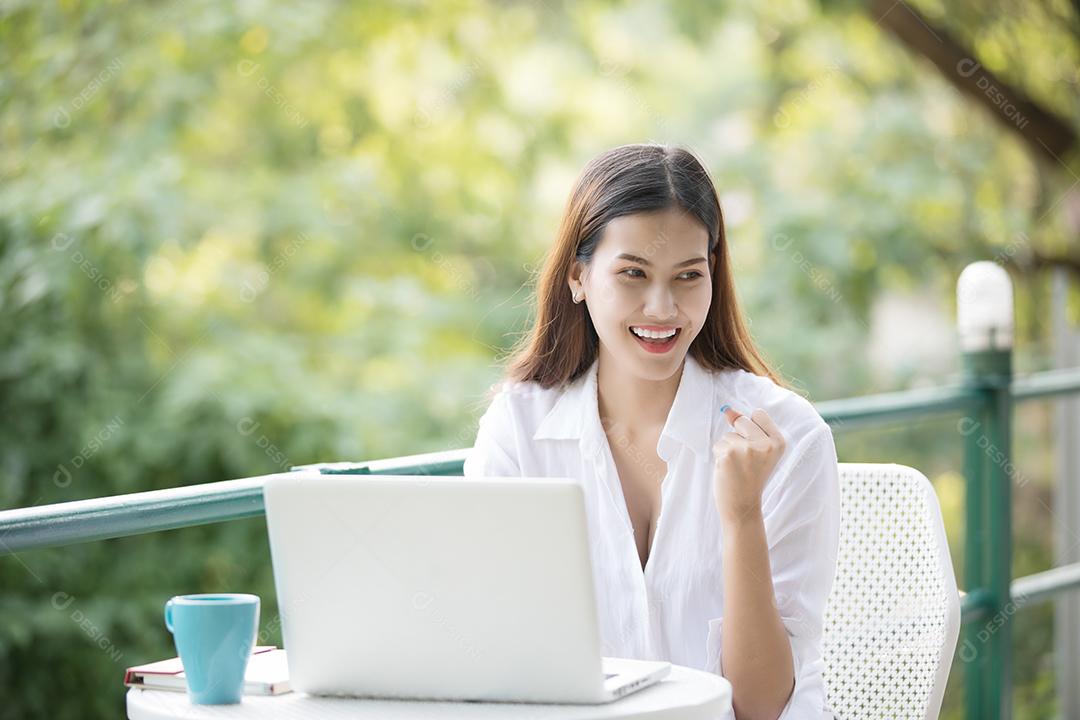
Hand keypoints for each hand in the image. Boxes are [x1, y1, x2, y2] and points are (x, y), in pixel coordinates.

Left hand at [712, 404, 786, 526]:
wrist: (743, 505)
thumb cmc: (750, 476)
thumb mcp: (758, 451)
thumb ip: (747, 427)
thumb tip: (727, 410)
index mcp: (779, 442)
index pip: (759, 414)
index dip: (751, 429)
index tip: (755, 448)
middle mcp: (766, 444)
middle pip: (742, 421)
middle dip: (738, 437)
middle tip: (745, 460)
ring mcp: (747, 449)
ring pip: (728, 435)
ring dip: (728, 449)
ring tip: (737, 467)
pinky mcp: (729, 454)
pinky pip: (718, 444)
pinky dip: (719, 456)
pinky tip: (728, 470)